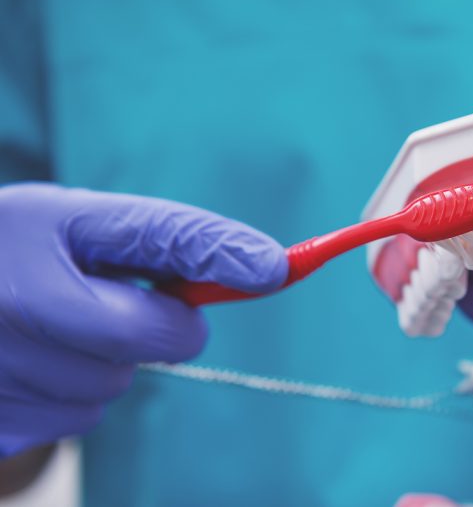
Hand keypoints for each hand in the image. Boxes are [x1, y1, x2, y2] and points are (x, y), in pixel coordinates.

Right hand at [0, 183, 286, 457]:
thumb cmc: (18, 254)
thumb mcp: (71, 225)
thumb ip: (159, 242)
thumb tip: (261, 271)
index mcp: (40, 226)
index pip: (153, 234)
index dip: (219, 251)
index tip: (275, 268)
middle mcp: (13, 298)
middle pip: (149, 336)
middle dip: (163, 327)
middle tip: (129, 305)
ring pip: (112, 386)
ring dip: (106, 363)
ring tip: (53, 329)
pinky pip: (77, 419)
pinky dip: (71, 395)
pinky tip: (32, 363)